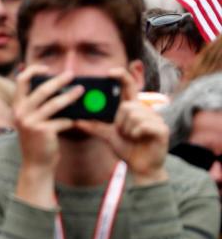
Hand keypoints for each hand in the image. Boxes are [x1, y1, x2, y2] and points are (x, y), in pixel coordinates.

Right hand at [14, 66, 80, 174]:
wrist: (36, 165)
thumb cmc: (37, 140)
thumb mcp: (31, 120)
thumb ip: (37, 105)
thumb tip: (57, 87)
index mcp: (17, 106)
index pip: (21, 80)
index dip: (33, 70)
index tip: (47, 69)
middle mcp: (20, 112)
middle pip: (41, 89)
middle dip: (59, 80)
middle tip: (71, 75)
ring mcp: (30, 122)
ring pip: (54, 103)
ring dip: (70, 96)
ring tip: (82, 91)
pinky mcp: (43, 131)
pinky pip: (62, 120)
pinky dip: (71, 120)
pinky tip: (78, 120)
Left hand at [75, 69, 168, 185]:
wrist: (141, 167)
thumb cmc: (127, 148)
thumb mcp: (108, 135)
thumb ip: (94, 126)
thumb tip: (76, 120)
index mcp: (133, 108)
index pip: (128, 86)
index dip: (122, 76)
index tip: (111, 71)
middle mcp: (145, 110)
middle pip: (126, 105)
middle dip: (120, 122)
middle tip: (123, 132)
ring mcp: (156, 118)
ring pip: (133, 115)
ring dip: (128, 130)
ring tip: (132, 137)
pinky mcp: (162, 129)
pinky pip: (142, 125)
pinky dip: (136, 134)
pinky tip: (140, 139)